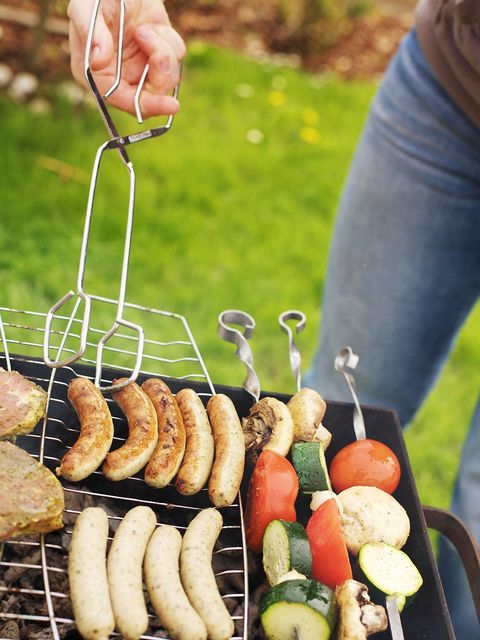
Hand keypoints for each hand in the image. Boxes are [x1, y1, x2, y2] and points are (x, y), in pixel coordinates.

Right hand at [68, 0, 185, 117]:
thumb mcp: (86, 7)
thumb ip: (91, 33)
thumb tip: (99, 62)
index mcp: (97, 74)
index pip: (121, 100)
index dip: (144, 106)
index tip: (168, 104)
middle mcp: (119, 78)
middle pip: (150, 99)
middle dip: (160, 79)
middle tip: (161, 57)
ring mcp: (141, 68)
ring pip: (167, 78)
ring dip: (161, 51)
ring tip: (143, 30)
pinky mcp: (159, 55)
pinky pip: (176, 58)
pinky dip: (169, 40)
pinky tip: (153, 26)